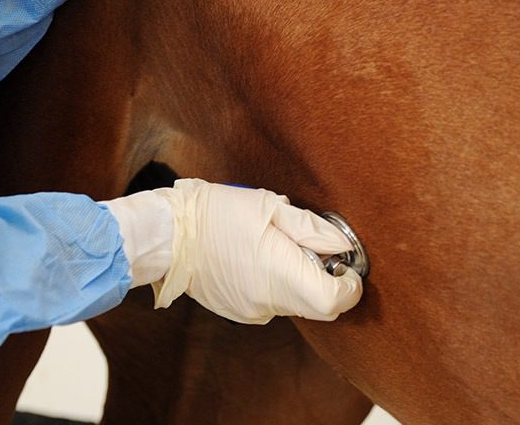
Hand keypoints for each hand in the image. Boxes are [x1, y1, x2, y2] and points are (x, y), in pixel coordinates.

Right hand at [107, 179, 363, 323]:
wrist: (170, 234)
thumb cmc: (219, 213)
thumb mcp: (271, 208)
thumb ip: (312, 229)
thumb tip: (342, 246)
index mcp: (281, 276)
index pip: (335, 301)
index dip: (349, 284)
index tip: (345, 263)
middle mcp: (269, 303)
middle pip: (319, 306)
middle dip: (327, 281)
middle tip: (313, 248)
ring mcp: (253, 311)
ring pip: (296, 303)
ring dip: (300, 280)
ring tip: (278, 246)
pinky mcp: (239, 311)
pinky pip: (273, 302)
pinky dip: (278, 283)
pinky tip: (259, 257)